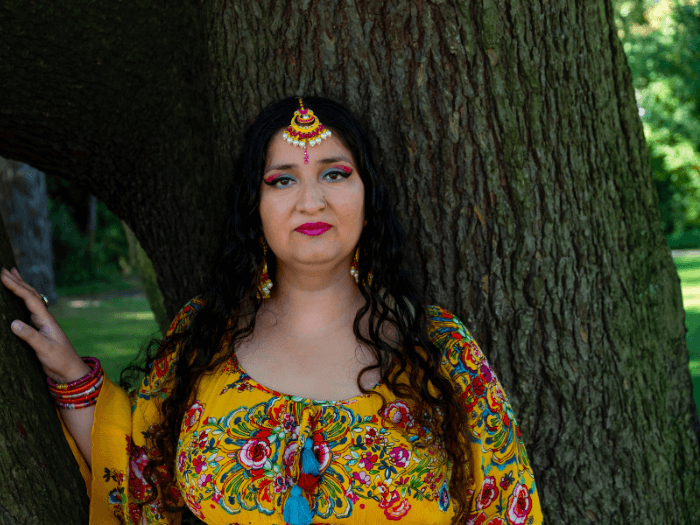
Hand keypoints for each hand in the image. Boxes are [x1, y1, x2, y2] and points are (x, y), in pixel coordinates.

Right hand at [1, 267, 88, 382]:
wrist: (70, 371)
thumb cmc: (60, 360)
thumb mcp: (44, 349)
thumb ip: (30, 336)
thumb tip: (13, 322)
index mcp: (46, 320)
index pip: (29, 299)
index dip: (16, 286)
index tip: (3, 276)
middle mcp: (44, 318)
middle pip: (30, 295)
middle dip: (17, 282)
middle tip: (4, 269)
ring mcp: (42, 323)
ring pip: (30, 300)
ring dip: (21, 287)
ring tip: (12, 275)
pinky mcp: (38, 330)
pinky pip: (28, 310)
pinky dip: (22, 300)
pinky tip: (18, 297)